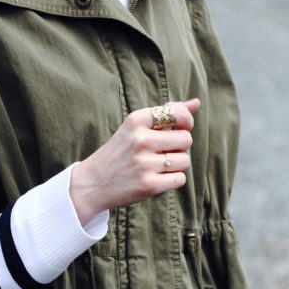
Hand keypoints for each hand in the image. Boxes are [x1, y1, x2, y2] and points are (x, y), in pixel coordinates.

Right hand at [69, 99, 200, 225]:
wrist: (92, 183)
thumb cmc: (120, 152)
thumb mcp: (136, 127)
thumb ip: (167, 113)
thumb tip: (196, 102)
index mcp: (136, 120)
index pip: (177, 113)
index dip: (186, 121)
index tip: (180, 128)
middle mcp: (140, 140)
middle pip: (186, 139)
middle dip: (180, 146)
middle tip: (163, 151)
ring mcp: (144, 163)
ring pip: (184, 160)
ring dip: (176, 165)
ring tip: (157, 166)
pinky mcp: (149, 185)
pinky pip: (180, 179)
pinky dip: (173, 180)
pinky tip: (157, 178)